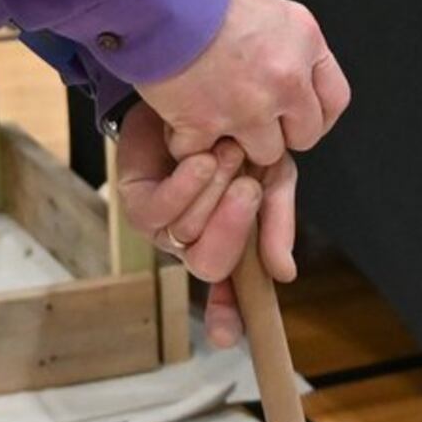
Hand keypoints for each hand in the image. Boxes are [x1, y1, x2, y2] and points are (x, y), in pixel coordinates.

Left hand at [115, 108, 299, 349]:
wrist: (196, 86)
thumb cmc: (235, 133)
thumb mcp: (273, 172)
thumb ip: (278, 220)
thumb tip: (284, 273)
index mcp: (232, 239)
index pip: (231, 291)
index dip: (228, 315)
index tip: (226, 335)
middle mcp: (194, 240)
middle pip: (211, 265)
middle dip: (233, 227)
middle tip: (250, 186)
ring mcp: (164, 225)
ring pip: (187, 234)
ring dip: (215, 189)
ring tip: (228, 150)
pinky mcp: (137, 201)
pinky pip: (158, 213)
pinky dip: (186, 186)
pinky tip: (200, 159)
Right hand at [131, 0, 346, 166]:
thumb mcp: (269, 7)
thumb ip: (289, 45)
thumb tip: (291, 70)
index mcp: (305, 44)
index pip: (335, 100)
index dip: (317, 116)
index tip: (300, 120)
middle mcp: (285, 80)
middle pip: (303, 136)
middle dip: (279, 132)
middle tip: (251, 119)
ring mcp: (248, 108)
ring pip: (263, 153)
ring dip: (239, 142)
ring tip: (214, 118)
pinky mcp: (206, 125)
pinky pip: (206, 155)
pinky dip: (191, 145)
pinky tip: (182, 123)